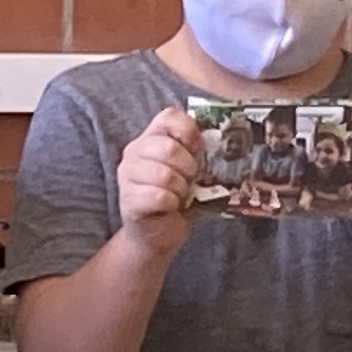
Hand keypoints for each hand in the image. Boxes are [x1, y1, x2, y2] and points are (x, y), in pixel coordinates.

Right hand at [117, 108, 200, 262]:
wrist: (157, 235)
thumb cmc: (176, 198)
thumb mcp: (188, 170)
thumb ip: (197, 152)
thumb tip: (224, 142)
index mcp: (150, 138)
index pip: (168, 116)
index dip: (189, 130)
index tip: (197, 149)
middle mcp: (134, 152)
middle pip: (168, 148)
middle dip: (188, 167)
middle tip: (190, 180)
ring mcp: (127, 176)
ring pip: (164, 174)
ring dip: (181, 188)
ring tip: (180, 195)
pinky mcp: (128, 200)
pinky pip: (158, 196)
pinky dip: (172, 203)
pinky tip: (171, 206)